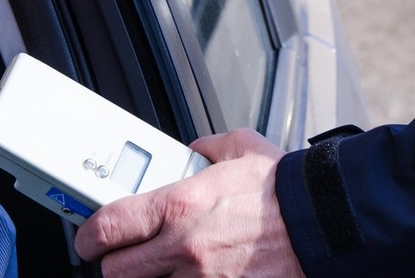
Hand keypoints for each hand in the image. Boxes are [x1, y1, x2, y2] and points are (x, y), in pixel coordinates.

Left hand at [75, 129, 304, 277]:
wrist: (326, 224)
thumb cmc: (287, 191)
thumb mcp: (243, 148)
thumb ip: (208, 148)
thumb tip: (195, 149)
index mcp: (180, 207)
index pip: (107, 228)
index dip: (88, 236)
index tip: (89, 238)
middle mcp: (183, 249)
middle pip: (116, 273)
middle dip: (113, 265)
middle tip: (121, 256)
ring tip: (160, 267)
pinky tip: (192, 276)